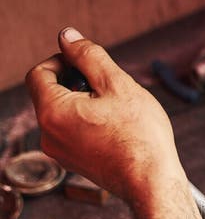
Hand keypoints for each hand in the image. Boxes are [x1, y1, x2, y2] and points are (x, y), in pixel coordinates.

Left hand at [26, 27, 182, 201]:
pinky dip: (88, 122)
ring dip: (84, 103)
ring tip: (116, 110)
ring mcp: (60, 152)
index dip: (61, 60)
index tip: (87, 64)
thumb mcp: (117, 84)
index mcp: (52, 112)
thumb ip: (88, 56)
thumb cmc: (139, 135)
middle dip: (76, 82)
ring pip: (63, 113)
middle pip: (49, 94)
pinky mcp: (74, 163)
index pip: (38, 73)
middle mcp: (48, 135)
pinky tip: (115, 127)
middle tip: (109, 87)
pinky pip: (72, 132)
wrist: (152, 182)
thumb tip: (67, 36)